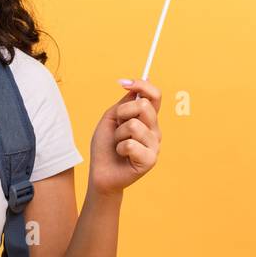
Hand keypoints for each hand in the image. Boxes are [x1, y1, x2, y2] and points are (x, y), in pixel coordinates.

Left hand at [88, 77, 161, 196]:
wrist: (100, 172)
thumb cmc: (105, 146)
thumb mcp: (111, 119)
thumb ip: (124, 103)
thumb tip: (134, 86)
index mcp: (148, 119)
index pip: (155, 95)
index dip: (142, 85)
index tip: (123, 83)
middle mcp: (155, 130)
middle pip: (144, 106)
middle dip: (122, 113)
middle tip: (117, 127)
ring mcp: (154, 145)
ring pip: (134, 125)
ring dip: (118, 135)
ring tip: (118, 145)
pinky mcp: (150, 160)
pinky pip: (130, 144)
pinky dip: (119, 148)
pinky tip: (122, 156)